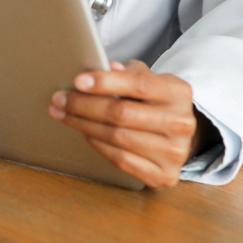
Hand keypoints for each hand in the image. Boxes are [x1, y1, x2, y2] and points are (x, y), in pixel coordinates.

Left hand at [49, 60, 210, 188]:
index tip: (78, 81)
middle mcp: (181, 123)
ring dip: (84, 125)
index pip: (138, 85)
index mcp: (179, 93)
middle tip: (59, 99)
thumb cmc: (157, 104)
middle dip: (84, 105)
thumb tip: (107, 67)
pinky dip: (98, 146)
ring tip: (64, 115)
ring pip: (117, 137)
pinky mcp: (164, 175)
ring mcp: (174, 152)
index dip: (105, 82)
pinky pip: (122, 160)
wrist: (182, 139)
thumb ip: (130, 72)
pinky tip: (85, 133)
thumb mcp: (151, 81)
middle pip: (122, 113)